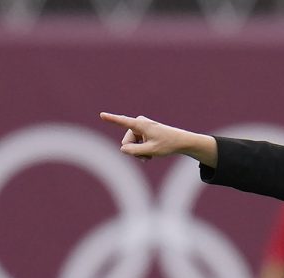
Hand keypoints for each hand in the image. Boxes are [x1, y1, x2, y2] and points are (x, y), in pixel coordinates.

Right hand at [99, 112, 217, 165]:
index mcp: (141, 125)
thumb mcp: (150, 151)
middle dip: (135, 151)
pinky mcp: (142, 133)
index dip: (112, 119)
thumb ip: (134, 151)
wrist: (181, 142)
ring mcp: (140, 128)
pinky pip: (135, 145)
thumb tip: (122, 149)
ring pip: (131, 145)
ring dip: (139, 153)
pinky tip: (151, 153)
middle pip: (126, 142)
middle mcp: (138, 124)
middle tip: (148, 156)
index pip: (123, 121)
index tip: (102, 114)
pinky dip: (142, 151)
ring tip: (151, 155)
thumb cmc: (168, 144)